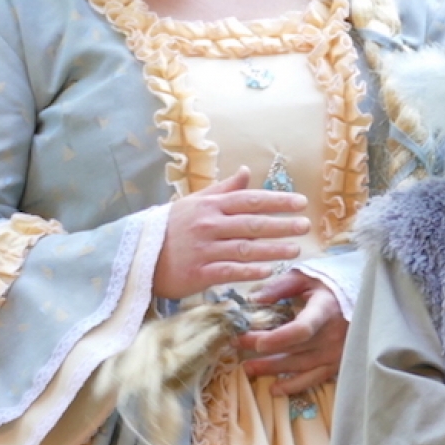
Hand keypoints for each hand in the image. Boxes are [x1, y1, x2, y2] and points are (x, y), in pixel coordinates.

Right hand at [152, 167, 309, 300]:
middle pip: (252, 224)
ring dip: (272, 249)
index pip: (249, 200)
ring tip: (295, 250)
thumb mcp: (195, 202)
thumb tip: (246, 171)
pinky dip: (249, 270)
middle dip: (281, 224)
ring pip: (245, 248)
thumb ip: (223, 189)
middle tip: (305, 226)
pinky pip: (229, 271)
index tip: (301, 203)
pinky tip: (268, 270)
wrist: (140, 254)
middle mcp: (208, 225)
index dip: (277, 201)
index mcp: (210, 206)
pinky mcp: (198, 273)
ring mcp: (203, 249)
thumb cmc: (172, 227)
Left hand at [235, 268, 346, 393]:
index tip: (256, 341)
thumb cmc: (329, 285)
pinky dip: (294, 386)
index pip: (302, 329)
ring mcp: (337, 352)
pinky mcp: (337, 363)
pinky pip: (314, 378)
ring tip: (247, 368)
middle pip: (294, 348)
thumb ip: (279, 287)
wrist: (363, 298)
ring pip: (300, 366)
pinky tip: (275, 389)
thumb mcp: (305, 277)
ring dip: (272, 368)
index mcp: (325, 310)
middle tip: (235, 345)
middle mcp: (333, 334)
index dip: (279, 338)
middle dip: (262, 349)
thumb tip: (252, 299)